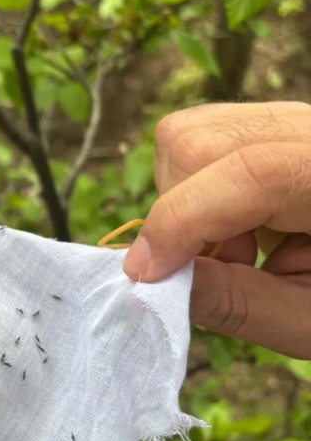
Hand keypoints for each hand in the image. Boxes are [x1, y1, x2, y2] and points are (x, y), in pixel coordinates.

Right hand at [123, 102, 310, 359]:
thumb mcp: (308, 321)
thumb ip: (234, 302)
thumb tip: (150, 281)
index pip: (251, 171)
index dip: (182, 220)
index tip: (145, 275)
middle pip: (199, 140)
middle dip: (180, 212)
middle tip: (219, 264)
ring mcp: (295, 120)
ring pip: (190, 133)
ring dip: (186, 201)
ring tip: (234, 246)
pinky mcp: (272, 125)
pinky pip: (202, 139)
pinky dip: (196, 190)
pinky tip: (240, 225)